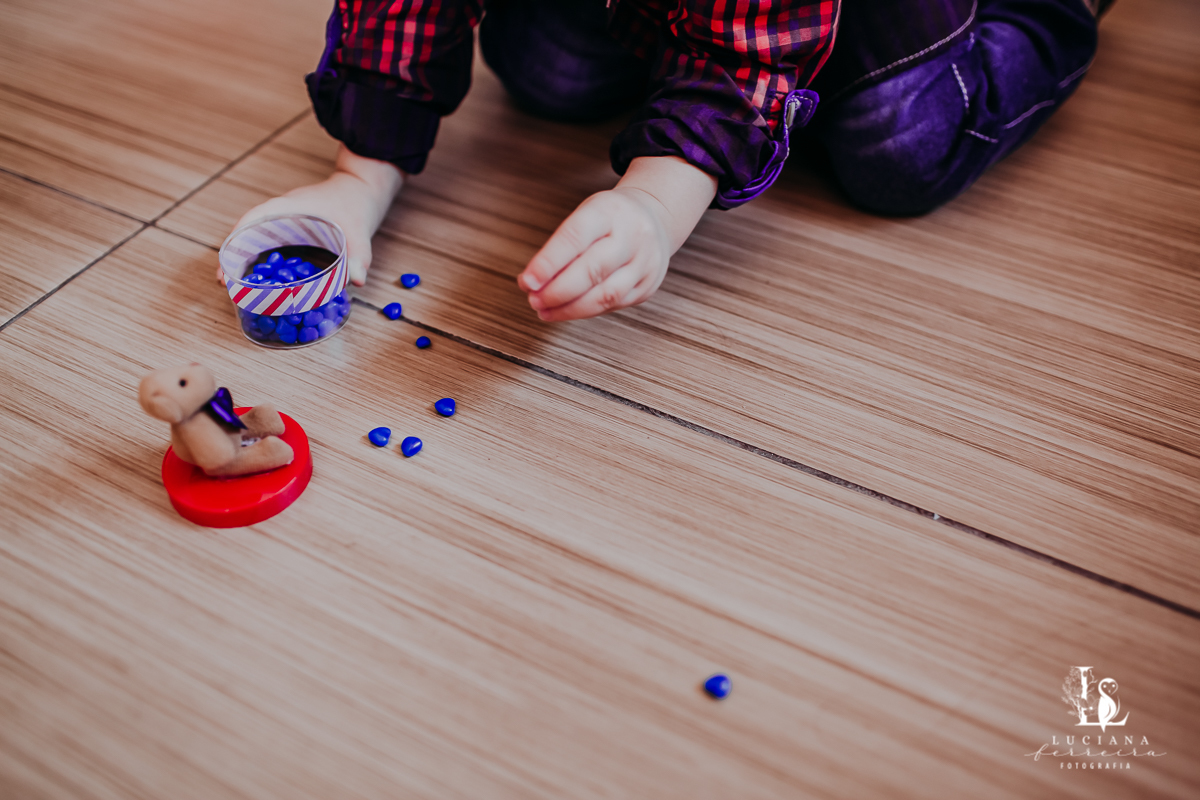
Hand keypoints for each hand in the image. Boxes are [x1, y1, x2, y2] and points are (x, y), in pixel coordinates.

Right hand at [217, 145, 402, 285]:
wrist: (362, 188)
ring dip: (247, 261)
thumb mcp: (358, 231)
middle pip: (247, 234)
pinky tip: (266, 282)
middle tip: (227, 286)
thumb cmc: (355, 202)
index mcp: (287, 208)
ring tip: (240, 288)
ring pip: (257, 241)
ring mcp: (285, 222)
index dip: (234, 243)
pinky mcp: (293, 231)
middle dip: (234, 258)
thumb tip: (358, 280)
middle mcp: (281, 214)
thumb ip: (358, 255)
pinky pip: (271, 245)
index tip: (225, 267)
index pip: (251, 221)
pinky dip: (264, 261)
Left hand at [518, 188, 671, 321]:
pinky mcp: (648, 285)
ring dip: (570, 309)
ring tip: (546, 311)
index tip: (527, 281)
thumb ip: (561, 246)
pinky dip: (586, 311)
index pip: (575, 237)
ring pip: (606, 295)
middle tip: (534, 300)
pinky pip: (614, 305)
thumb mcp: (585, 215)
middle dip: (557, 292)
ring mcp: (644, 262)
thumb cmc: (610, 218)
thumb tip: (532, 282)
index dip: (549, 263)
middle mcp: (632, 235)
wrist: (654, 219)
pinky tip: (568, 311)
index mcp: (609, 211)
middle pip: (592, 270)